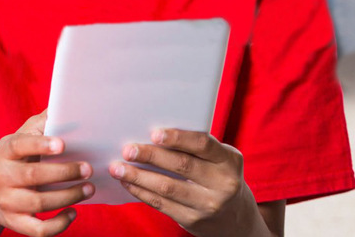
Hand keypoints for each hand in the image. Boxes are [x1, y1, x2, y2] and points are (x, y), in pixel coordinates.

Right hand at [0, 111, 93, 236]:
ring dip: (68, 196)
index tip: (62, 144)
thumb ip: (40, 123)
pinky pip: (37, 230)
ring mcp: (7, 202)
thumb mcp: (21, 137)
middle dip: (64, 173)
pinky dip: (58, 225)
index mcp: (5, 150)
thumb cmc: (16, 157)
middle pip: (33, 176)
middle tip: (88, 168)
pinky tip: (74, 211)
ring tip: (89, 188)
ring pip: (38, 204)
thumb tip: (64, 104)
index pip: (20, 145)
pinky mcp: (15, 223)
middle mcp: (2, 176)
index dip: (41, 145)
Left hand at [109, 129, 265, 236]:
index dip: (177, 138)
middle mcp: (222, 184)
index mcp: (229, 161)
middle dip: (150, 156)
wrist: (235, 218)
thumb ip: (196, 146)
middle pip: (181, 166)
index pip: (202, 144)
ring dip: (138, 176)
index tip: (154, 133)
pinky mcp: (193, 221)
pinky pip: (162, 204)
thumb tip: (153, 133)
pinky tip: (129, 182)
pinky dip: (142, 192)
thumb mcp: (219, 158)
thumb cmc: (219, 174)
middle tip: (128, 149)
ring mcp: (208, 205)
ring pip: (167, 188)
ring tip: (118, 167)